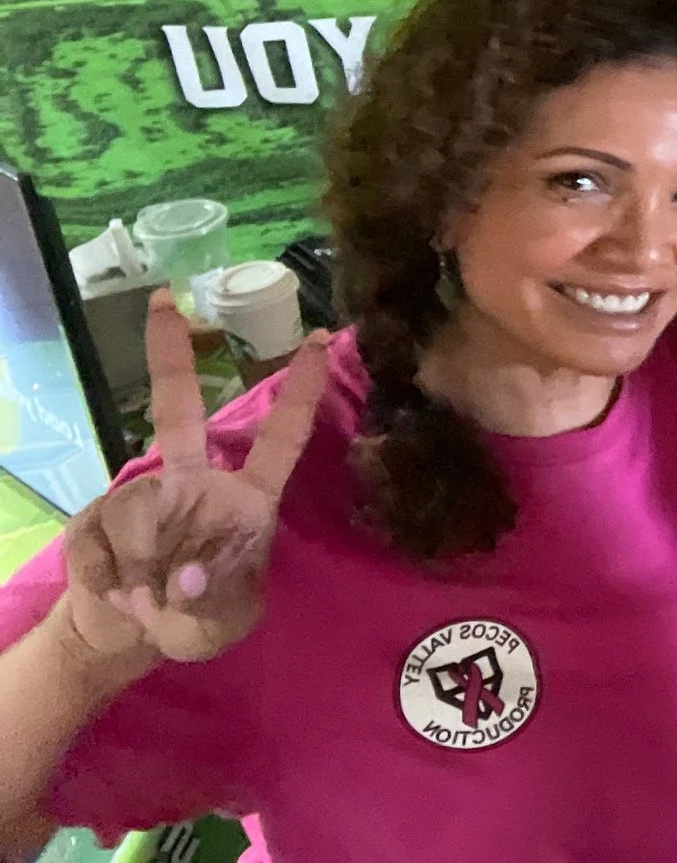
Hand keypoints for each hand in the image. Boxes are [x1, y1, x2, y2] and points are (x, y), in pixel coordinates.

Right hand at [54, 291, 327, 670]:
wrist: (128, 636)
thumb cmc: (196, 619)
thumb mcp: (219, 623)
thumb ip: (210, 601)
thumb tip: (183, 574)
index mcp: (245, 499)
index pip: (280, 438)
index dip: (301, 392)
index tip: (322, 338)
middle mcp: (193, 482)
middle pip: (179, 410)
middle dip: (169, 356)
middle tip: (164, 299)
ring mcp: (142, 494)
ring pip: (138, 505)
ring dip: (141, 564)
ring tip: (148, 597)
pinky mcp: (94, 517)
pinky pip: (98, 539)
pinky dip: (109, 578)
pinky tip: (119, 592)